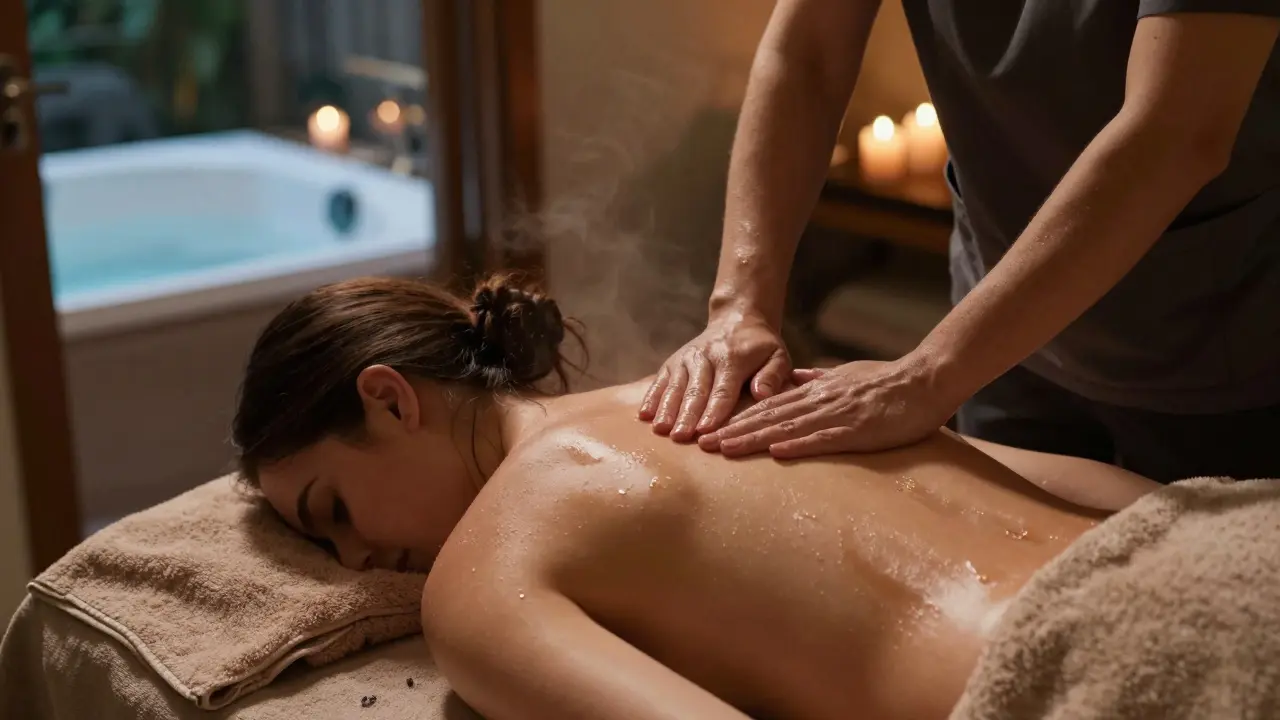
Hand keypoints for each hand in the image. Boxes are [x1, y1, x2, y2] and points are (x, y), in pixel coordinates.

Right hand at [639, 309, 790, 441]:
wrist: (736, 320)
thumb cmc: (759, 347)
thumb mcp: (777, 355)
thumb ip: (773, 375)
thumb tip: (762, 394)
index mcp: (733, 358)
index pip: (723, 389)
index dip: (714, 410)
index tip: (706, 430)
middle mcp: (706, 356)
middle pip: (696, 390)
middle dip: (687, 415)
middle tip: (680, 437)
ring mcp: (686, 358)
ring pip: (676, 386)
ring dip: (667, 409)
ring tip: (660, 430)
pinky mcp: (673, 361)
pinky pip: (661, 380)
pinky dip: (652, 397)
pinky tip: (644, 415)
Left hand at [697, 356, 961, 457]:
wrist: (925, 379)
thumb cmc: (887, 380)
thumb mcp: (844, 374)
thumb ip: (816, 379)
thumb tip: (792, 379)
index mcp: (816, 390)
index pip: (769, 405)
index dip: (738, 418)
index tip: (712, 429)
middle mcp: (820, 401)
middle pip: (768, 417)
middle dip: (734, 431)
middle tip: (703, 445)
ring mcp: (838, 415)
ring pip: (787, 427)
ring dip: (754, 439)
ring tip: (725, 449)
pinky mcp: (859, 429)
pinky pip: (824, 438)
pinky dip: (798, 444)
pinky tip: (776, 451)